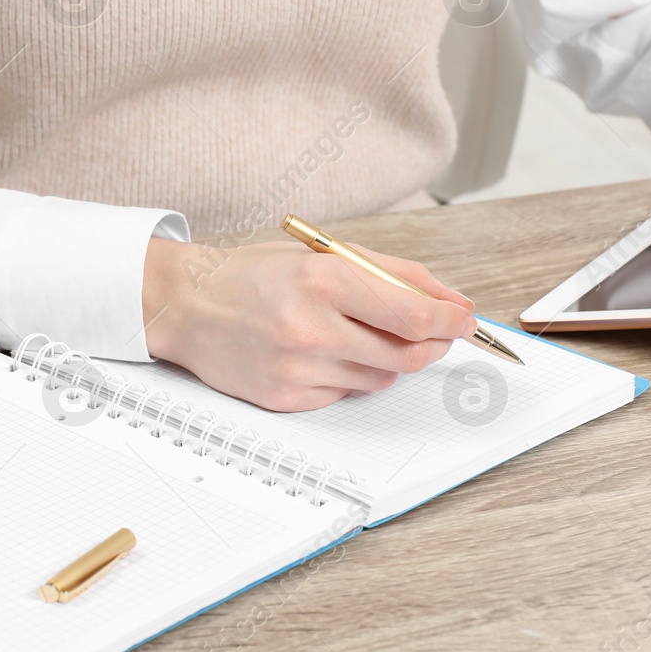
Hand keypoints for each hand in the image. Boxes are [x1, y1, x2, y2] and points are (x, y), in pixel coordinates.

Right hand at [141, 238, 476, 411]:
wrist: (185, 306)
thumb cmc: (254, 275)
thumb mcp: (323, 253)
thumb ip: (393, 273)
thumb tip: (450, 301)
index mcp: (322, 279)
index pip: (412, 314)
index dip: (450, 321)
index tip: (465, 320)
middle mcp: (310, 327)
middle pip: (405, 354)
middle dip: (431, 345)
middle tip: (437, 334)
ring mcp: (297, 368)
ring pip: (380, 378)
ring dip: (387, 359)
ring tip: (357, 333)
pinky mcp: (286, 398)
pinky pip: (345, 395)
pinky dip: (349, 376)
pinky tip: (322, 353)